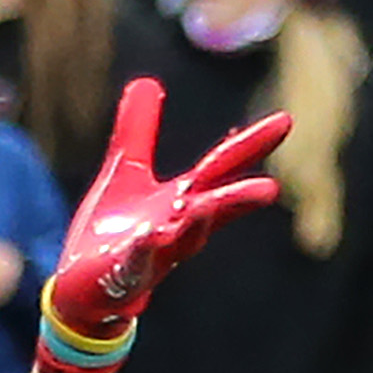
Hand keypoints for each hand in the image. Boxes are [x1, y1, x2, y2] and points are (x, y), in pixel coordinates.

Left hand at [38, 79, 285, 372]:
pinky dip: (143, 251)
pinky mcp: (124, 276)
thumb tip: (146, 81)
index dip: (251, 145)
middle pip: (214, 209)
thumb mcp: (124, 172)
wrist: (86, 291)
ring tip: (203, 209)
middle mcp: (176, 228)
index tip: (285, 121)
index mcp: (181, 200)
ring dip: (195, 227)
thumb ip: (137, 131)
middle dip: (239, 199)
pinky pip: (136, 263)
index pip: (221, 168)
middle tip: (270, 189)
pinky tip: (147, 237)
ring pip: (181, 242)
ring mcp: (153, 256)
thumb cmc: (116, 231)